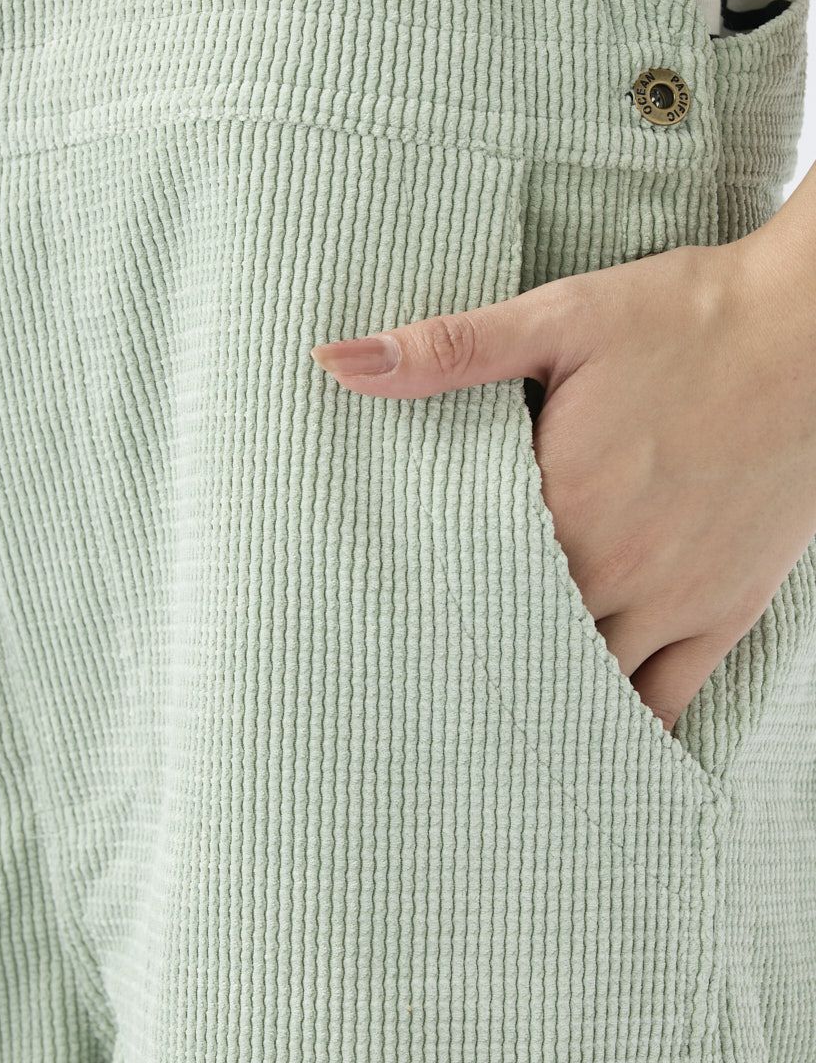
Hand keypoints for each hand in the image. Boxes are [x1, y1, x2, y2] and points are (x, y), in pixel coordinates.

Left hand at [310, 230, 815, 731]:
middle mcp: (611, 568)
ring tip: (491, 729)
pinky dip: (629, 726)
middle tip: (424, 692)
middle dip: (473, 666)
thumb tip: (335, 360)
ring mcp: (673, 600)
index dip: (419, 614)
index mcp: (557, 505)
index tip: (383, 635)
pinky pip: (672, 697)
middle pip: (518, 647)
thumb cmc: (687, 317)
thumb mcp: (560, 317)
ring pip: (587, 686)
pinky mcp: (726, 610)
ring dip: (539, 702)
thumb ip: (447, 350)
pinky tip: (594, 746)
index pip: (461, 587)